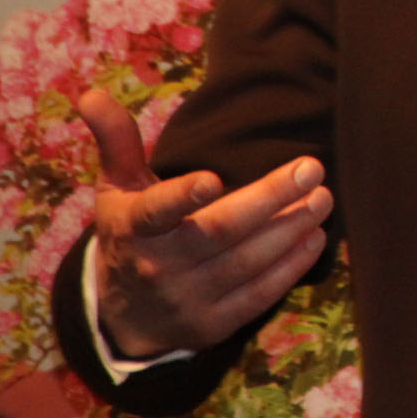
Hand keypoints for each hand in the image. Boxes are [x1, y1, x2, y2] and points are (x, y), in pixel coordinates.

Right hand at [79, 89, 332, 358]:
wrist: (124, 316)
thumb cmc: (132, 234)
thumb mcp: (118, 190)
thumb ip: (117, 142)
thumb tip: (93, 92)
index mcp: (133, 229)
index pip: (156, 212)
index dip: (182, 197)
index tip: (214, 178)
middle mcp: (158, 268)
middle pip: (221, 232)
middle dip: (270, 199)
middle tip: (313, 168)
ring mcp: (186, 300)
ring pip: (247, 262)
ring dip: (291, 229)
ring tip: (323, 198)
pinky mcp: (213, 325)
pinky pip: (257, 296)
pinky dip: (290, 267)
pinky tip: (314, 237)